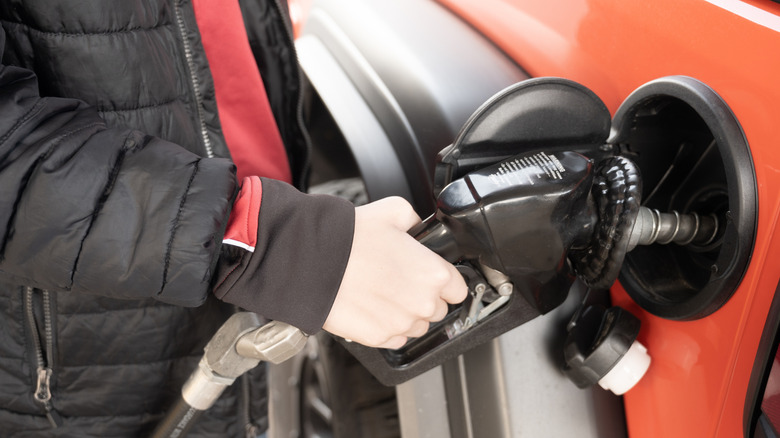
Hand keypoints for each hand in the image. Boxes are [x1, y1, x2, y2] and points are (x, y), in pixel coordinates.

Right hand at [322, 197, 467, 348]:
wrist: (312, 261)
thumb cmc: (349, 237)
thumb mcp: (393, 211)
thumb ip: (416, 222)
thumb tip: (418, 228)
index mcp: (433, 273)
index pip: (459, 289)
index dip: (446, 281)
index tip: (433, 277)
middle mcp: (423, 303)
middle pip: (438, 309)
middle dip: (424, 297)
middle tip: (400, 280)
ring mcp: (401, 324)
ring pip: (417, 325)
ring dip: (407, 313)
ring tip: (383, 293)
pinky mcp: (379, 338)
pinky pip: (395, 338)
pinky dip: (387, 326)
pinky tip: (372, 307)